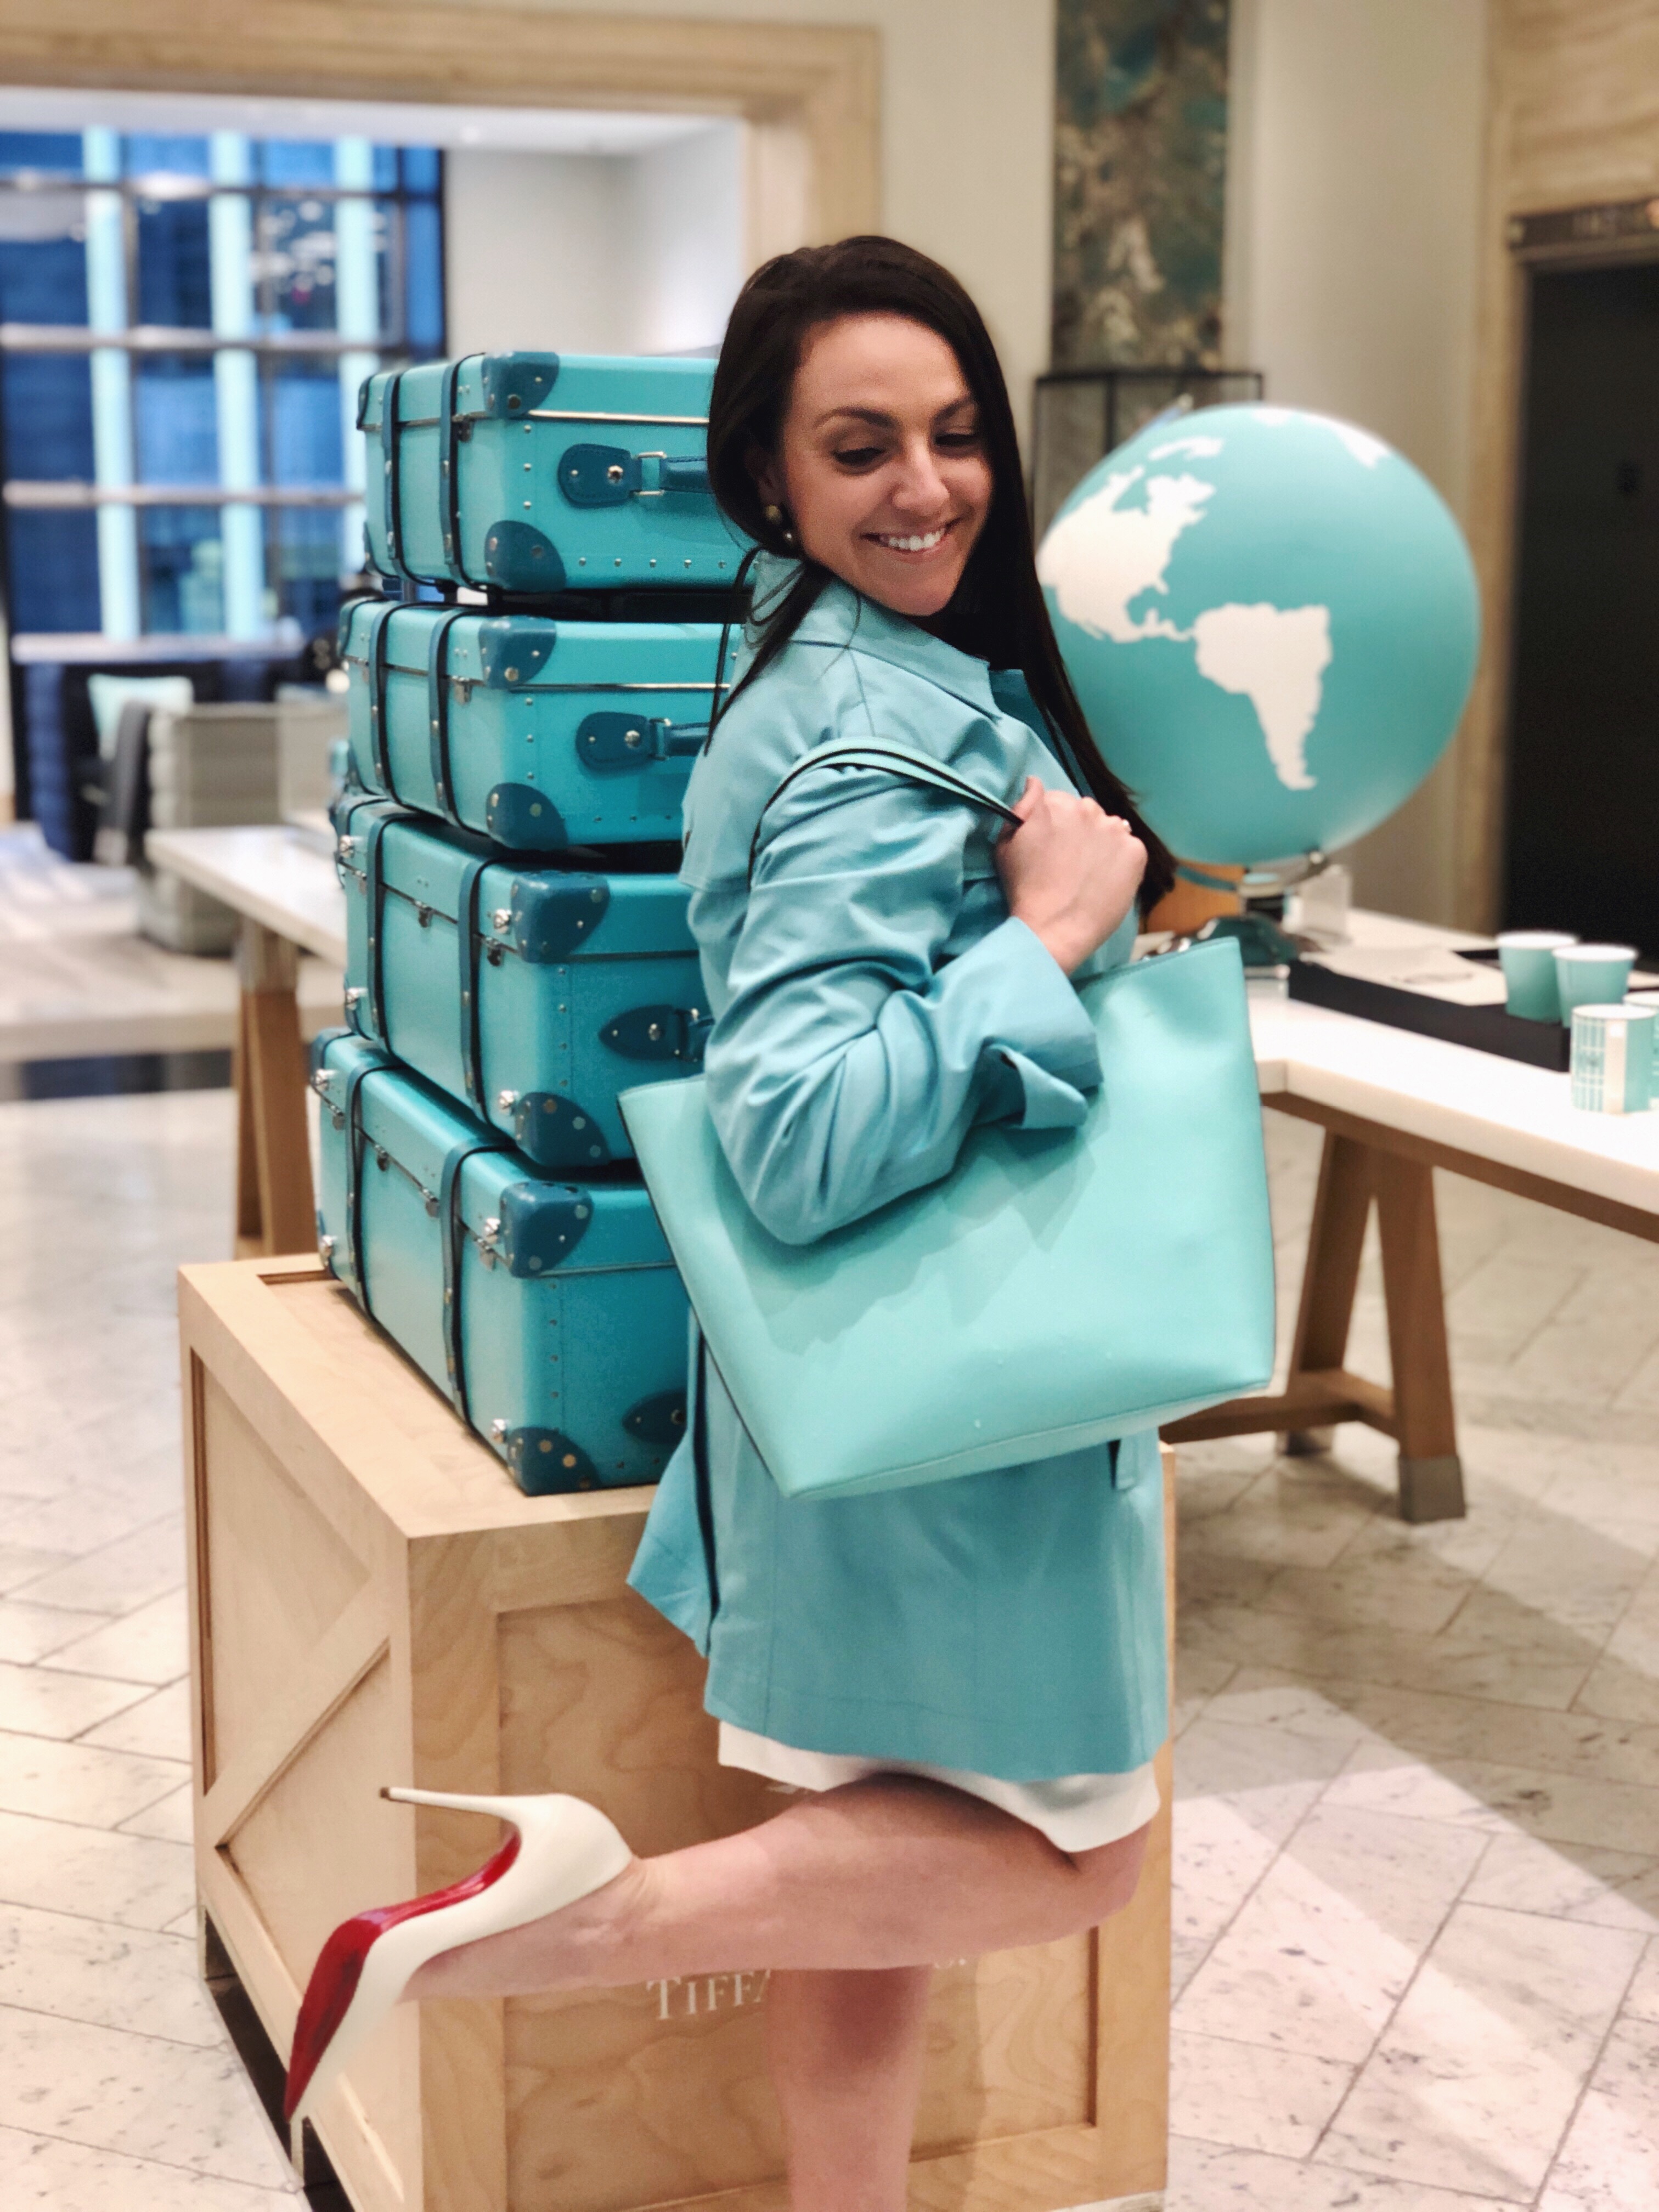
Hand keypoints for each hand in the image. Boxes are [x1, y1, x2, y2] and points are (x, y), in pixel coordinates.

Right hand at [994, 778, 1146, 974]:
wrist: (1054, 929)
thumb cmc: (1024, 889)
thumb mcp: (1007, 844)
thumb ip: (1022, 807)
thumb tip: (1034, 781)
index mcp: (1057, 804)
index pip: (1059, 801)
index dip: (1053, 822)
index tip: (1050, 843)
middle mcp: (1089, 810)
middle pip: (1087, 812)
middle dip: (1079, 829)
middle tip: (1069, 860)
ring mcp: (1116, 830)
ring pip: (1110, 827)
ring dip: (1102, 841)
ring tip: (1090, 870)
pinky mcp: (1136, 852)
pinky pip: (1130, 846)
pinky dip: (1121, 858)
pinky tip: (1106, 878)